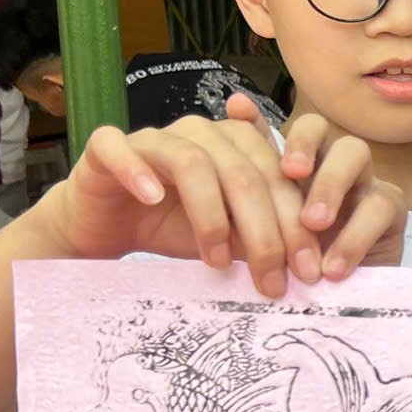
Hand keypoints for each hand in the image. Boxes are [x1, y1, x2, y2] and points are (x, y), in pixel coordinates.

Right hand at [42, 100, 402, 294]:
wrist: (102, 228)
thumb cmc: (170, 230)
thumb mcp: (228, 239)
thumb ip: (262, 239)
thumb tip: (307, 271)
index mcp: (236, 147)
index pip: (278, 178)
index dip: (297, 223)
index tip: (309, 271)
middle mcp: (200, 134)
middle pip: (243, 172)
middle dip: (265, 229)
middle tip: (272, 278)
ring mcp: (152, 138)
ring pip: (193, 161)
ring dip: (210, 215)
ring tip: (217, 260)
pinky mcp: (105, 148)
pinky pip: (120, 148)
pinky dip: (138, 172)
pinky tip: (153, 200)